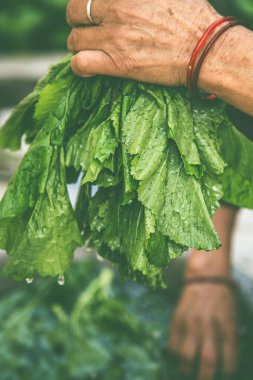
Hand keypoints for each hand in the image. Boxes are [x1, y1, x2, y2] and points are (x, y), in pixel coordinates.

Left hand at [66, 0, 219, 85]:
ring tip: (90, 50)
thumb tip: (128, 1)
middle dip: (79, 22)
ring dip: (79, 45)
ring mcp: (115, 37)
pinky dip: (79, 67)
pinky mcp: (118, 64)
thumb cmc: (191, 17)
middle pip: (76, 12)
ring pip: (75, 40)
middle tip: (89, 30)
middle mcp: (116, 8)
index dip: (89, 3)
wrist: (204, 48)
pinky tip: (85, 68)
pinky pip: (81, 63)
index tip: (95, 12)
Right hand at [169, 283, 237, 379]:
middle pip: (207, 363)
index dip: (225, 376)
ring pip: (186, 357)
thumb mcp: (233, 321)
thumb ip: (229, 342)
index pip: (229, 363)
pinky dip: (174, 356)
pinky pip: (173, 344)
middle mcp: (209, 328)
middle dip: (205, 379)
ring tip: (187, 373)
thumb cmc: (224, 300)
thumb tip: (223, 364)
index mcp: (227, 329)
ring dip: (186, 371)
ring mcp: (191, 323)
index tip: (222, 376)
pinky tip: (178, 359)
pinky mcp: (177, 319)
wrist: (206, 277)